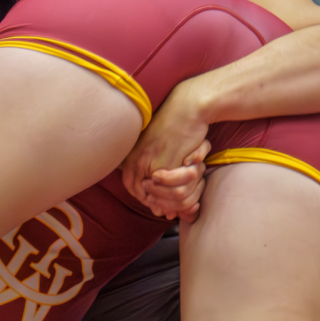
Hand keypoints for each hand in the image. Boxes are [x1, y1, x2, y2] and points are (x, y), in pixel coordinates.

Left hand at [121, 80, 211, 222]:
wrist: (186, 108)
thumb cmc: (173, 124)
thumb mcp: (152, 144)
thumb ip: (150, 165)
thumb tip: (153, 189)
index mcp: (133, 156)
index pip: (131, 186)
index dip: (144, 199)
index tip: (155, 205)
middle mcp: (140, 161)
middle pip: (145, 194)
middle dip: (160, 204)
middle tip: (170, 212)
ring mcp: (155, 163)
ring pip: (163, 193)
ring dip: (174, 199)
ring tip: (182, 203)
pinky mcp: (171, 163)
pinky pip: (177, 185)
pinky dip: (184, 190)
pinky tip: (188, 192)